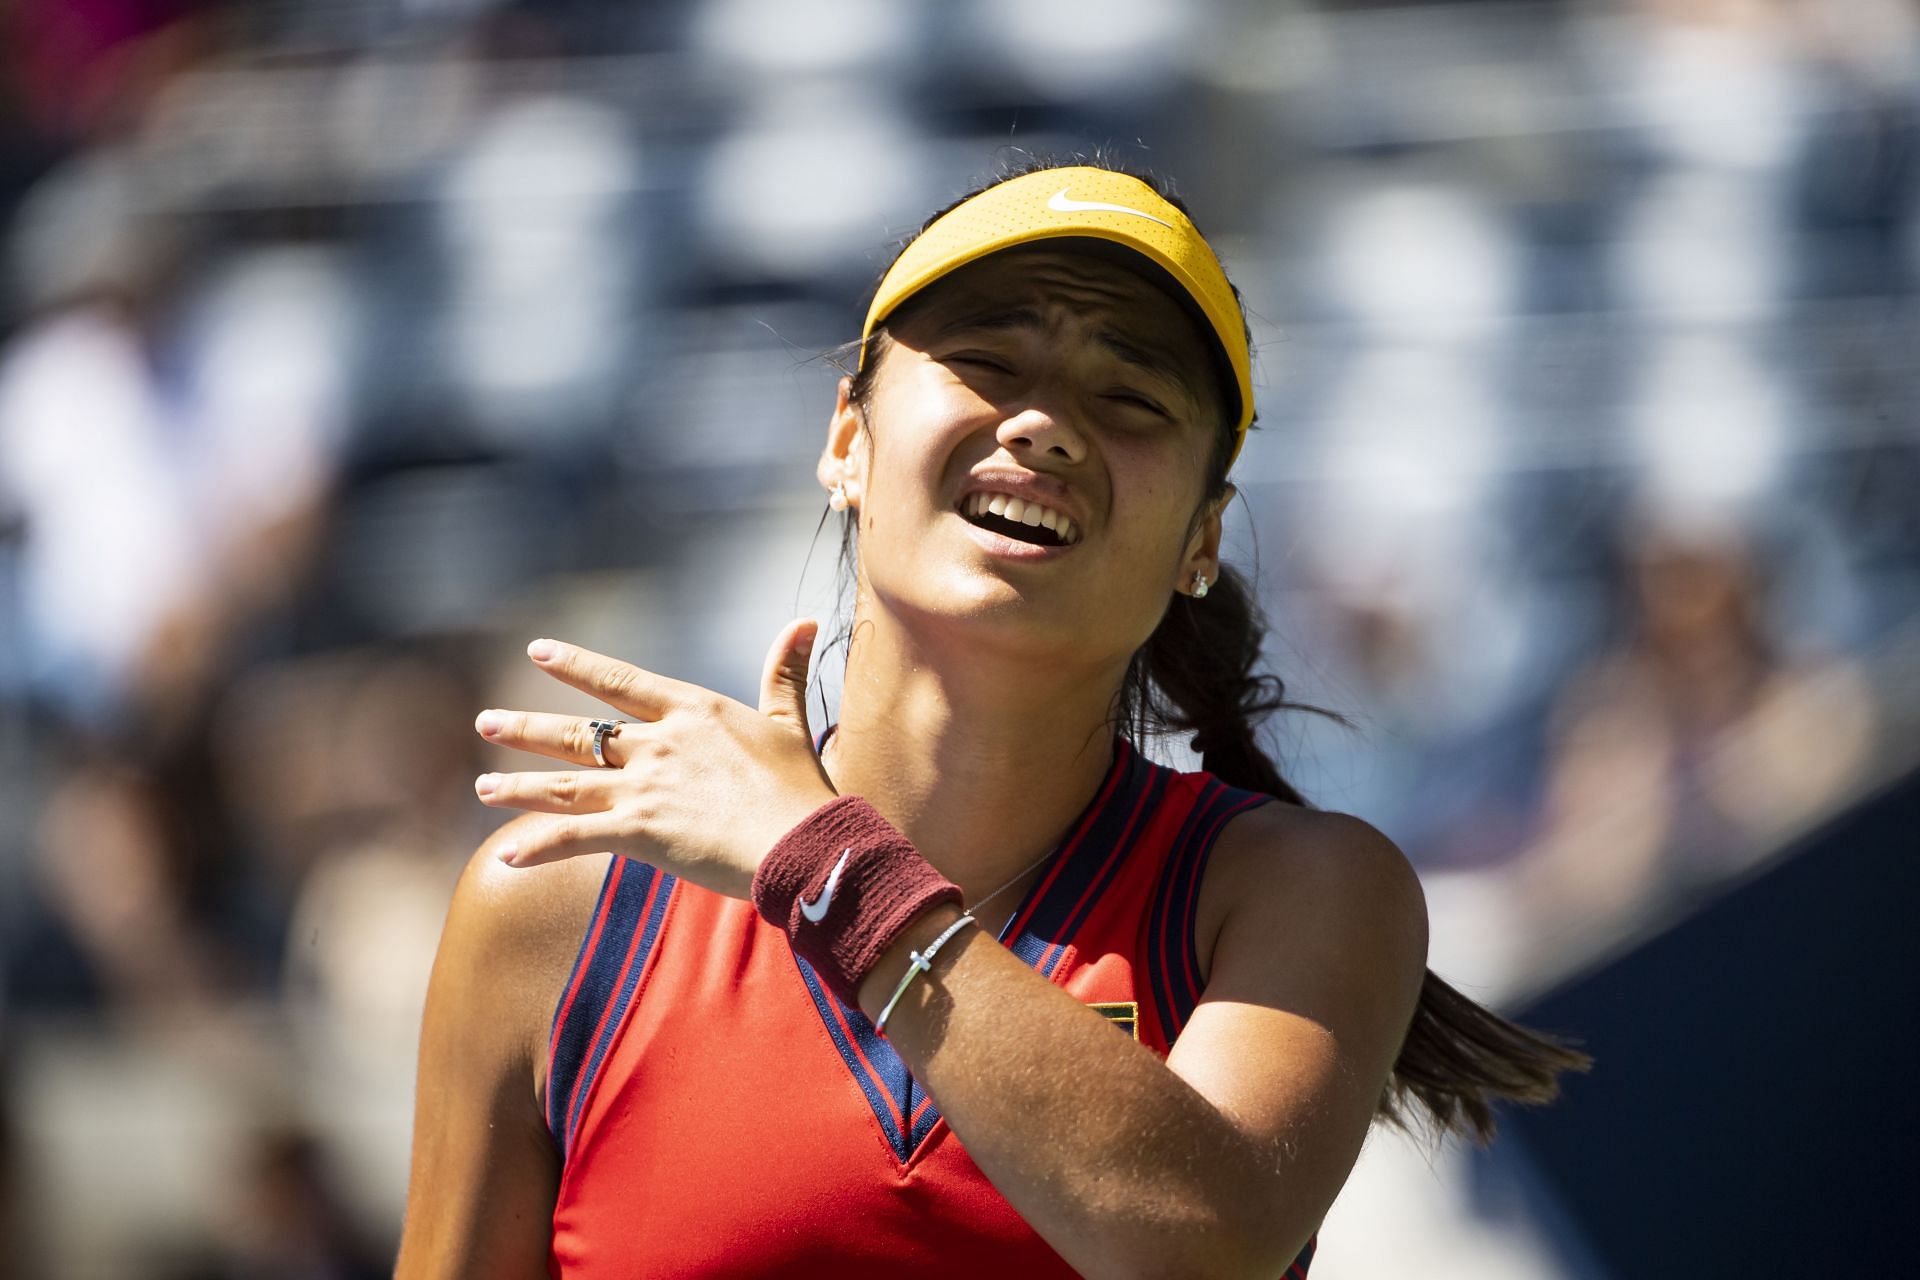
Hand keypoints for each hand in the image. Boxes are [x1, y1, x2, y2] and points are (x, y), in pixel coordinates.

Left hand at [472, 619, 838, 899]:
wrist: (802, 841)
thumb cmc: (802, 787)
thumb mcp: (791, 722)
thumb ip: (784, 673)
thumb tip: (806, 622)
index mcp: (692, 711)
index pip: (619, 681)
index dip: (576, 665)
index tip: (538, 650)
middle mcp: (658, 743)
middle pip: (578, 733)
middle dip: (527, 728)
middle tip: (486, 722)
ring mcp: (644, 787)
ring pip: (565, 783)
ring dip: (519, 785)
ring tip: (482, 786)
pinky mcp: (639, 832)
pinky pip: (575, 838)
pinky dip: (539, 846)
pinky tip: (507, 854)